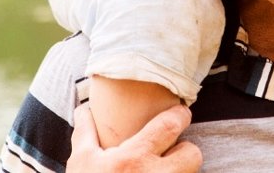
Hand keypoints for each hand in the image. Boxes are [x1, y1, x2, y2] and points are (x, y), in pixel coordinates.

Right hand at [67, 103, 201, 171]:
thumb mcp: (82, 163)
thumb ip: (86, 132)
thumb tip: (85, 107)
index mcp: (132, 159)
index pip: (170, 126)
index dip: (179, 115)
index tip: (179, 113)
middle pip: (192, 154)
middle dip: (185, 150)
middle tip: (169, 153)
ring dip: (180, 172)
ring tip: (158, 172)